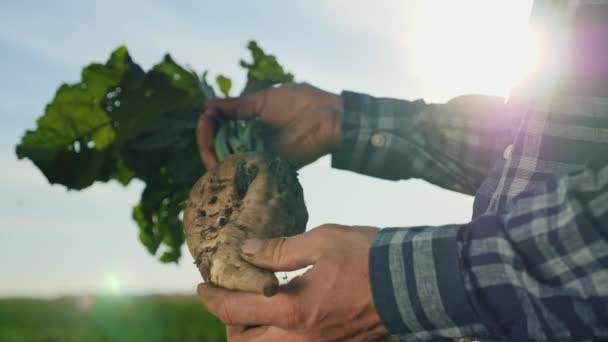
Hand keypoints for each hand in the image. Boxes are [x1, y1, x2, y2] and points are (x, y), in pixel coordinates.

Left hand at [196, 224, 391, 341]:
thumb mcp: (321, 242)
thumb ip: (278, 250)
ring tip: (255, 309)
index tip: (202, 286)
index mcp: (292, 311)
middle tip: (229, 298)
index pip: (234, 312)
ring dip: (254, 334)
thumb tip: (245, 250)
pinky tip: (286, 315)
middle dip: (229, 324)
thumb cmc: (369, 258)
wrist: (415, 284)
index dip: (211, 299)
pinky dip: (278, 337)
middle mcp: (300, 339)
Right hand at [197, 83, 342, 169]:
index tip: (206, 113)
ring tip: (206, 127)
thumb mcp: (261, 101)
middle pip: (217, 151)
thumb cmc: (300, 103)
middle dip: (205, 137)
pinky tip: (215, 144)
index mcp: (252, 130)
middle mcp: (252, 147)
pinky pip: (238, 170)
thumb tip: (206, 107)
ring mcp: (258, 159)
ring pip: (223, 163)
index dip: (209, 126)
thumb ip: (235, 107)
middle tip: (204, 122)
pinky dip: (222, 159)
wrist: (327, 115)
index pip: (221, 135)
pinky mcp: (266, 168)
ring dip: (208, 146)